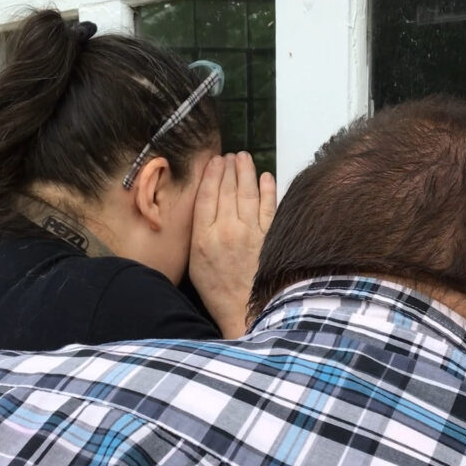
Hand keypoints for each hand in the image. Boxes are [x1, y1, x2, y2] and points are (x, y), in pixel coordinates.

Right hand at [189, 152, 275, 338]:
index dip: (211, 175)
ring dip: (246, 172)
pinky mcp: (270, 237)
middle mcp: (227, 231)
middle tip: (230, 155)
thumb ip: (198, 233)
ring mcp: (251, 232)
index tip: (214, 161)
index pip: (207, 196)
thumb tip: (203, 206)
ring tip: (244, 158)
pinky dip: (267, 189)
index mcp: (204, 237)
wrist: (245, 310)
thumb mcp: (195, 262)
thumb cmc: (217, 289)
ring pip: (248, 193)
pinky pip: (269, 206)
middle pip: (227, 190)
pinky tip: (266, 177)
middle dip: (229, 168)